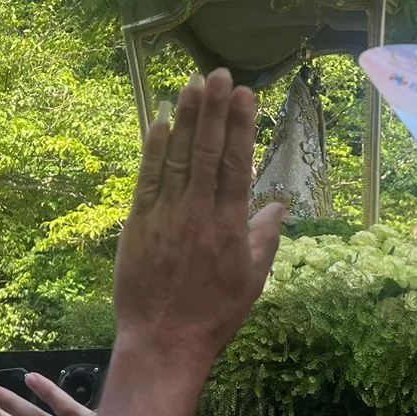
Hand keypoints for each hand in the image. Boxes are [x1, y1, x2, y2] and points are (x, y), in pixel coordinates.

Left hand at [113, 69, 283, 374]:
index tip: (244, 94)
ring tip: (193, 84)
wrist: (164, 341)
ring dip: (186, 118)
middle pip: (207, 152)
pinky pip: (148, 178)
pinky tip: (161, 121)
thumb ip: (265, 239)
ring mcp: (166, 216)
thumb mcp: (252, 280)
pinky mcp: (138, 224)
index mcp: (231, 226)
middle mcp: (199, 214)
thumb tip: (278, 206)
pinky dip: (154, 149)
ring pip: (178, 157)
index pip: (237, 164)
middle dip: (214, 110)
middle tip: (218, 73)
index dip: (240, 126)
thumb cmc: (214, 315)